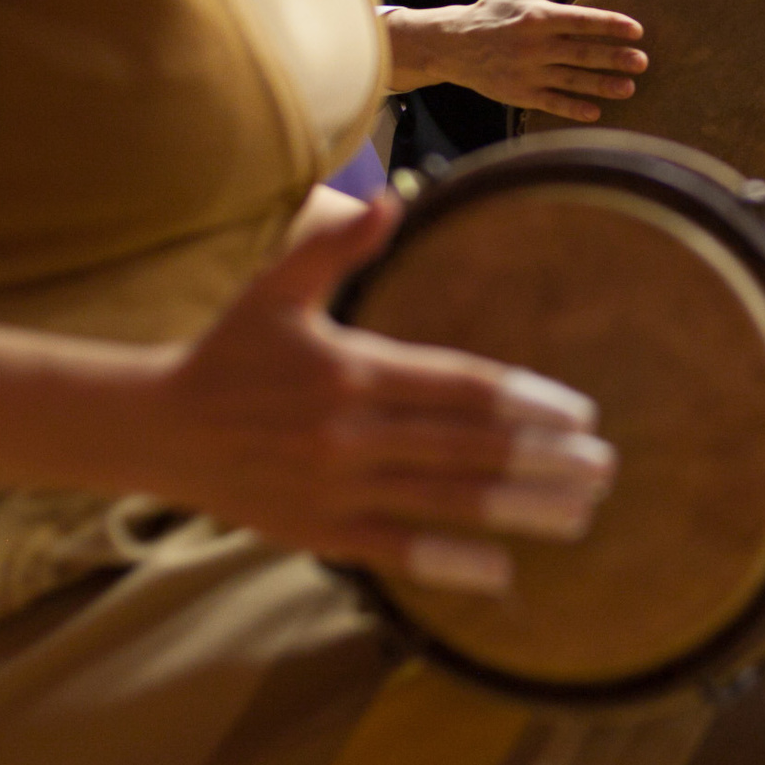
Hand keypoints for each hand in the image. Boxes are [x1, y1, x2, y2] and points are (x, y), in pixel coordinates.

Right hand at [145, 193, 615, 595]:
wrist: (158, 431)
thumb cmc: (228, 352)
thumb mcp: (277, 288)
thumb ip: (337, 243)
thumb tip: (391, 196)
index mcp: (351, 371)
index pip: (458, 387)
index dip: (524, 402)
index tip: (579, 412)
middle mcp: (349, 434)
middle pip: (467, 449)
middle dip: (544, 459)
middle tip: (607, 464)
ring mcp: (336, 489)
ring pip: (444, 502)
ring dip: (520, 510)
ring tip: (581, 513)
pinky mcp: (320, 533)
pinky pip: (397, 550)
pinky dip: (451, 563)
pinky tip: (504, 569)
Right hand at [390, 0, 648, 119]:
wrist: (453, 44)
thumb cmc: (493, 10)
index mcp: (537, 16)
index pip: (579, 20)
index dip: (608, 24)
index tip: (636, 29)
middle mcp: (533, 45)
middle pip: (580, 52)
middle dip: (613, 58)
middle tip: (642, 61)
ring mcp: (527, 71)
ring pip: (571, 80)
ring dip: (601, 85)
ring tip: (629, 88)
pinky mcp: (520, 93)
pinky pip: (550, 102)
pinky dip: (572, 109)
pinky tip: (596, 113)